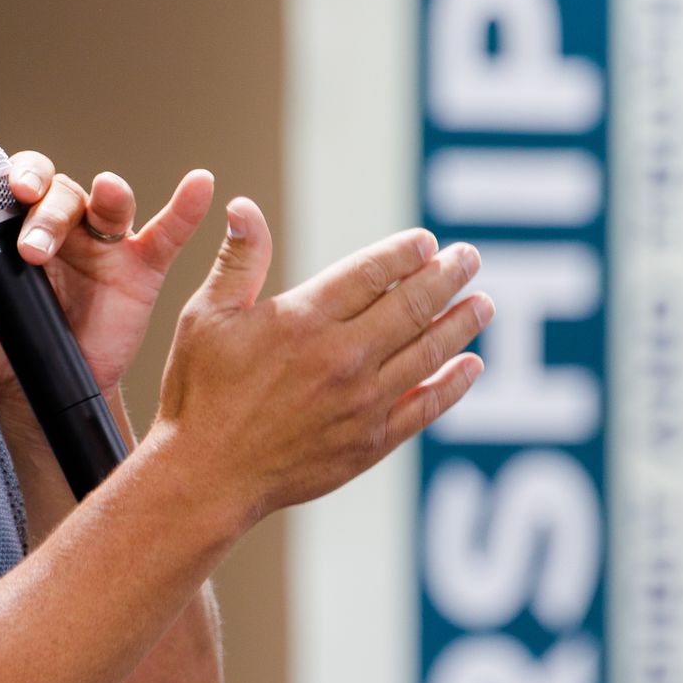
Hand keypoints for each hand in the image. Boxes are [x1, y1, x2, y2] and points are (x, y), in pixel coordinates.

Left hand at [0, 154, 215, 403]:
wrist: (33, 389)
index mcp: (14, 221)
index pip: (16, 179)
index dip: (13, 173)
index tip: (6, 186)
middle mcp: (61, 222)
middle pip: (61, 192)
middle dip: (48, 211)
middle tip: (35, 249)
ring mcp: (102, 242)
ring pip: (107, 203)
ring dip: (106, 197)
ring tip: (106, 198)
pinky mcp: (139, 267)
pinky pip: (167, 231)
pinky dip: (187, 207)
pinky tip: (201, 185)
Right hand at [152, 202, 490, 528]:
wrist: (206, 477)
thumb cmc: (199, 393)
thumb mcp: (206, 315)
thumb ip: (238, 259)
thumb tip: (243, 205)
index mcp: (304, 319)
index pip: (373, 271)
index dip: (406, 252)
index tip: (427, 242)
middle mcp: (342, 356)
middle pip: (412, 305)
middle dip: (448, 277)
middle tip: (470, 258)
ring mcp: (362, 402)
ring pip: (428, 352)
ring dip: (461, 324)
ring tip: (483, 304)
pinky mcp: (370, 442)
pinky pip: (425, 406)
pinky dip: (454, 385)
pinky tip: (472, 366)